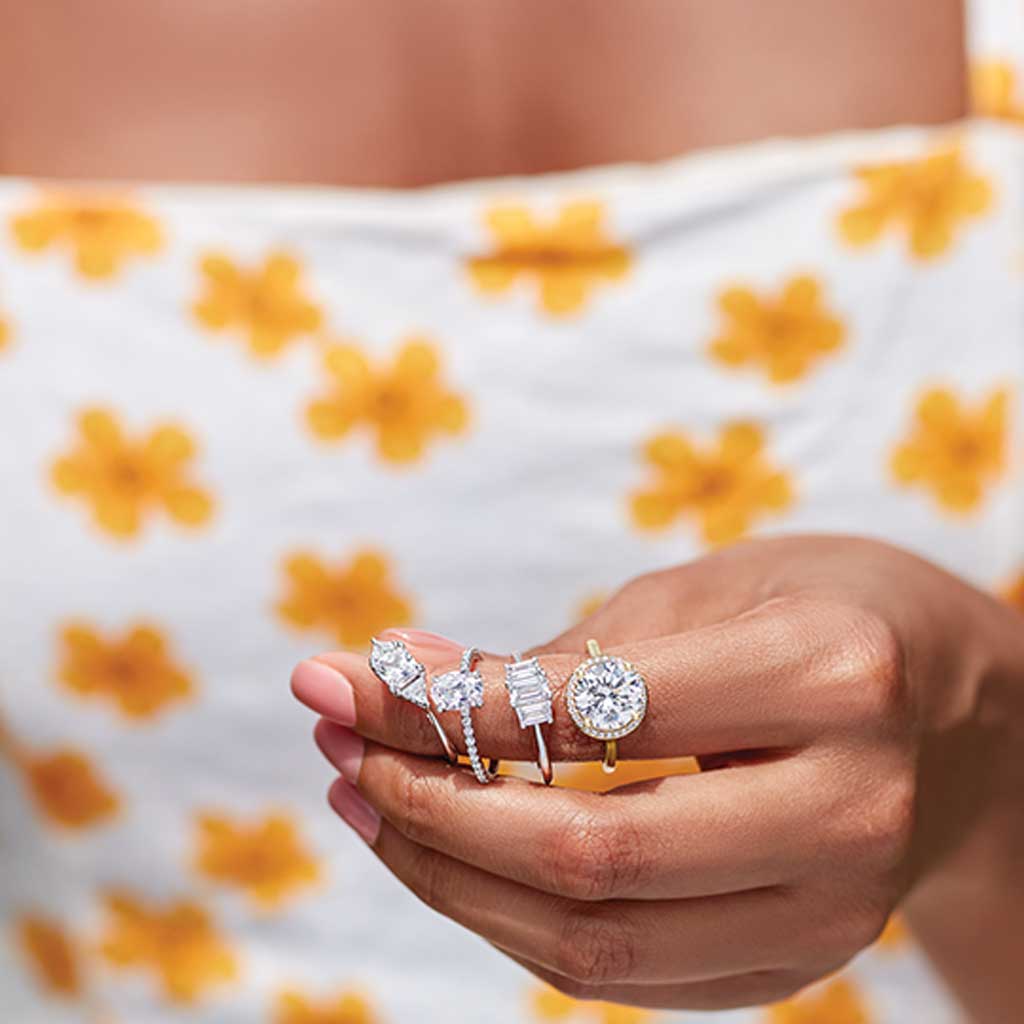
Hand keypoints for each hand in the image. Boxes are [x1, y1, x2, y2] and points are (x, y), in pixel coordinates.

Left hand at [291, 535, 1023, 1015]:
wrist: (959, 715)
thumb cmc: (825, 615)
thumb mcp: (703, 592)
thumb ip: (560, 656)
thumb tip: (399, 679)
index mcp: (836, 677)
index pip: (594, 714)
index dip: (441, 706)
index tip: (333, 683)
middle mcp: (848, 811)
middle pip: (589, 856)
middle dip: (430, 812)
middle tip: (339, 755)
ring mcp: (833, 912)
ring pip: (594, 940)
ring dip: (451, 878)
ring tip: (369, 803)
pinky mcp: (801, 962)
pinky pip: (624, 971)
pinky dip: (515, 920)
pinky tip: (453, 855)